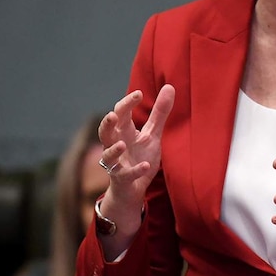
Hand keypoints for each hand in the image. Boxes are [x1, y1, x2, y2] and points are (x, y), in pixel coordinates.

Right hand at [99, 84, 174, 212]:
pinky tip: (144, 165)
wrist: (133, 188)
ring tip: (122, 144)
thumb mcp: (152, 134)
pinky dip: (134, 170)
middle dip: (107, 124)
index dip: (127, 103)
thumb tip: (169, 86)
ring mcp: (116, 163)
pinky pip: (126, 175)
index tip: (139, 94)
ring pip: (107, 155)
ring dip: (114, 149)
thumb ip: (159, 113)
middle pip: (105, 132)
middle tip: (113, 115)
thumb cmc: (140, 156)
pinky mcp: (122, 179)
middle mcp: (115, 144)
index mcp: (123, 131)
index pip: (121, 114)